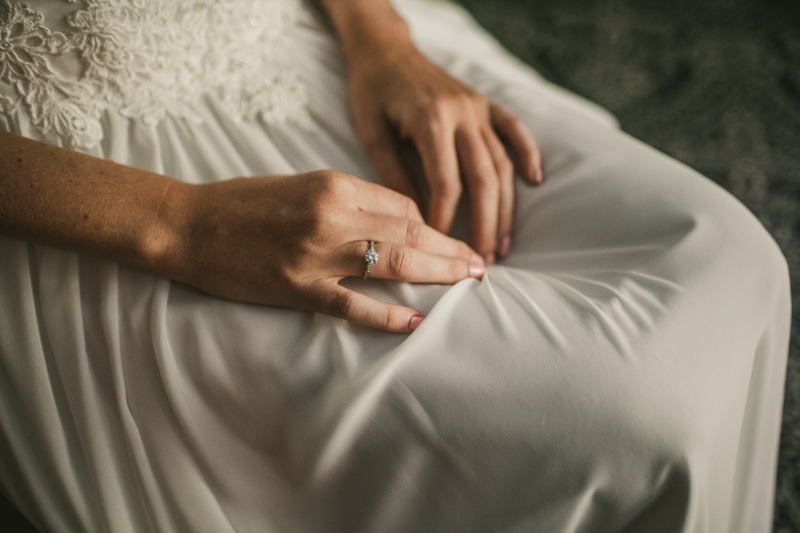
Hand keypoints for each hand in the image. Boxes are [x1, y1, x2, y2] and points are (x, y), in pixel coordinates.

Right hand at [169, 170, 484, 331]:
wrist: (188, 225)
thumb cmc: (244, 203)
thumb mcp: (301, 185)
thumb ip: (348, 200)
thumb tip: (394, 222)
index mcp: (333, 185)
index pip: (402, 205)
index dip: (432, 226)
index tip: (450, 240)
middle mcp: (332, 216)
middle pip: (411, 233)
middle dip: (452, 250)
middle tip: (480, 265)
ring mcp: (317, 255)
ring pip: (394, 265)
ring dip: (437, 275)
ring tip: (467, 284)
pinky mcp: (299, 290)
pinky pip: (355, 306)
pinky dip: (389, 317)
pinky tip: (416, 323)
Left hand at [347, 44, 541, 263]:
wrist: (386, 51)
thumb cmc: (372, 94)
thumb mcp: (372, 134)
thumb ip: (394, 175)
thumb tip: (414, 222)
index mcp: (430, 121)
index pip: (447, 182)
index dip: (446, 219)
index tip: (441, 247)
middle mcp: (461, 114)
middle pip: (483, 178)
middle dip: (485, 224)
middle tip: (484, 261)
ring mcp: (478, 108)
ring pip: (501, 163)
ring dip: (505, 207)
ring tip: (503, 243)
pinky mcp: (486, 103)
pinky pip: (515, 130)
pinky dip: (527, 154)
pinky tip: (535, 181)